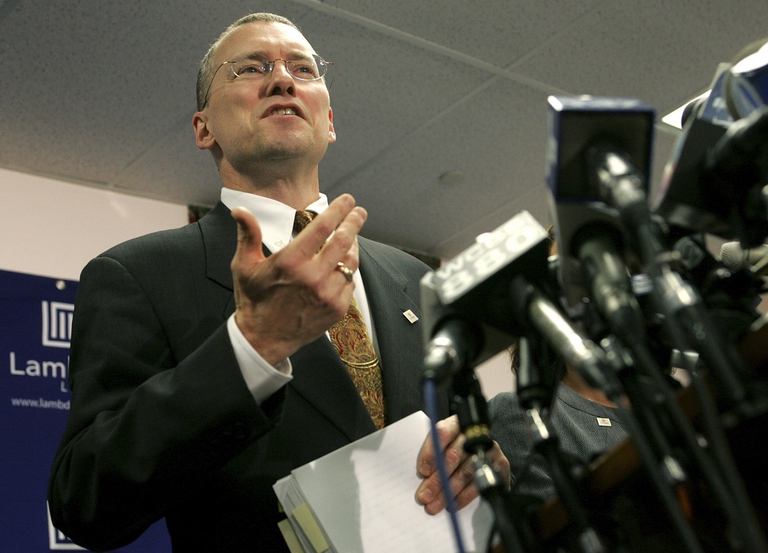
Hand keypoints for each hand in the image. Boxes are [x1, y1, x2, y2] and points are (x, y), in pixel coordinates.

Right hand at [230, 193, 366, 364]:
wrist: (263, 339)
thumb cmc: (253, 300)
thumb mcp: (244, 266)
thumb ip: (248, 235)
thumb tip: (240, 210)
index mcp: (290, 262)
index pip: (322, 228)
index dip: (338, 210)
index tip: (347, 200)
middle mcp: (312, 277)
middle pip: (343, 241)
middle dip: (354, 222)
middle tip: (359, 212)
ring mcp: (328, 294)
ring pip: (350, 262)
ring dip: (354, 246)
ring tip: (353, 236)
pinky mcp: (337, 309)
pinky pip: (350, 283)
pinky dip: (348, 271)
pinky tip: (344, 264)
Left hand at [415, 415, 509, 514]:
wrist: (481, 450)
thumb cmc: (453, 449)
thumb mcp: (441, 446)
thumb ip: (432, 456)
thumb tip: (423, 477)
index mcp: (455, 424)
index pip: (443, 433)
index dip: (432, 453)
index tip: (423, 471)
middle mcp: (473, 434)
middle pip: (453, 456)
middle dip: (437, 479)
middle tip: (425, 495)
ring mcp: (489, 448)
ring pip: (466, 472)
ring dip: (449, 491)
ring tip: (435, 505)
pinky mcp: (500, 463)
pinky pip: (480, 483)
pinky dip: (464, 496)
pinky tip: (453, 504)